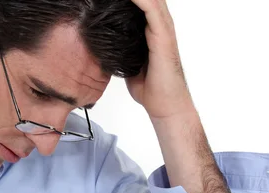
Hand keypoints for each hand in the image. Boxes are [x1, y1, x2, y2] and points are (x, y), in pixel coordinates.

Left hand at [126, 0, 194, 119]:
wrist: (166, 106)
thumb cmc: (151, 88)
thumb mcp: (130, 62)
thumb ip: (122, 48)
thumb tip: (102, 43)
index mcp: (152, 29)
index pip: (141, 3)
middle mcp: (160, 25)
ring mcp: (163, 29)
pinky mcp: (163, 36)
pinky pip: (151, 9)